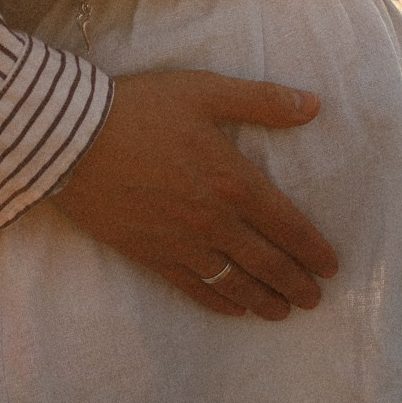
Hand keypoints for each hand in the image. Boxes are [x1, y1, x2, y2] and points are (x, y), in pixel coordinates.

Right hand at [50, 70, 340, 318]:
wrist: (70, 139)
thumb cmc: (139, 109)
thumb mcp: (205, 90)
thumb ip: (262, 100)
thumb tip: (313, 105)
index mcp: (234, 180)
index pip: (288, 225)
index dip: (313, 249)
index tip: (330, 267)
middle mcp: (214, 220)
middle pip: (267, 262)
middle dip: (296, 284)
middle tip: (315, 300)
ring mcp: (182, 242)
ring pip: (235, 282)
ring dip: (264, 300)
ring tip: (282, 312)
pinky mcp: (151, 254)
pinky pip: (194, 287)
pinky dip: (219, 301)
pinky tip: (233, 308)